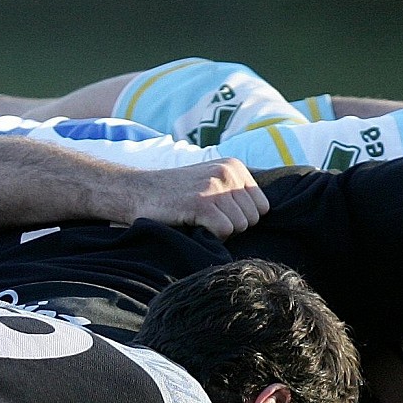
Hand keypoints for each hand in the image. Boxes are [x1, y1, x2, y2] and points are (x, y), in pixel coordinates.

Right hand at [124, 158, 267, 237]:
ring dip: (221, 231)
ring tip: (199, 220)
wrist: (138, 191)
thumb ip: (236, 190)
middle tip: (207, 218)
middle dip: (233, 225)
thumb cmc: (176, 193)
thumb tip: (264, 214)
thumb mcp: (211, 180)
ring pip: (240, 226)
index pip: (262, 206)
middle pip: (253, 218)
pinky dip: (211, 236)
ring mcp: (214, 186)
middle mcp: (228, 172)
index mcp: (234, 166)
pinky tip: (195, 225)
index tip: (219, 214)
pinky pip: (225, 231)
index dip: (242, 217)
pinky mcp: (201, 203)